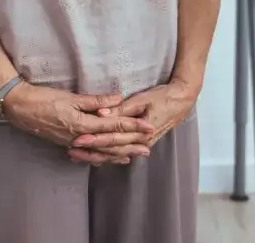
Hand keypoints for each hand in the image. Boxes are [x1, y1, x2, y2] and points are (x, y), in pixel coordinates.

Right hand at [2, 83, 153, 163]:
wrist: (20, 108)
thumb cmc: (45, 99)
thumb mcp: (71, 97)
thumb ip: (95, 101)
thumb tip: (118, 99)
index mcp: (83, 124)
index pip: (114, 126)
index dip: (133, 127)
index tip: (149, 128)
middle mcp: (80, 137)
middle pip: (110, 143)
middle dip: (131, 145)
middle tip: (148, 148)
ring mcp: (73, 143)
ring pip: (101, 151)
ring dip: (119, 153)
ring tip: (134, 156)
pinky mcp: (67, 143)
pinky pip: (89, 154)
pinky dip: (101, 157)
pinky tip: (109, 158)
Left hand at [67, 79, 196, 164]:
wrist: (182, 101)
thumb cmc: (163, 96)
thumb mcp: (143, 99)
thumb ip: (122, 108)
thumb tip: (102, 112)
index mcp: (140, 132)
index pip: (112, 138)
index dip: (94, 139)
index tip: (77, 139)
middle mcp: (140, 143)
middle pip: (111, 150)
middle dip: (90, 150)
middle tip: (71, 150)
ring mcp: (141, 145)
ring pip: (115, 155)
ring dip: (96, 155)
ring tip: (78, 155)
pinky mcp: (141, 143)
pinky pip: (122, 153)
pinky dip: (108, 156)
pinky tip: (96, 157)